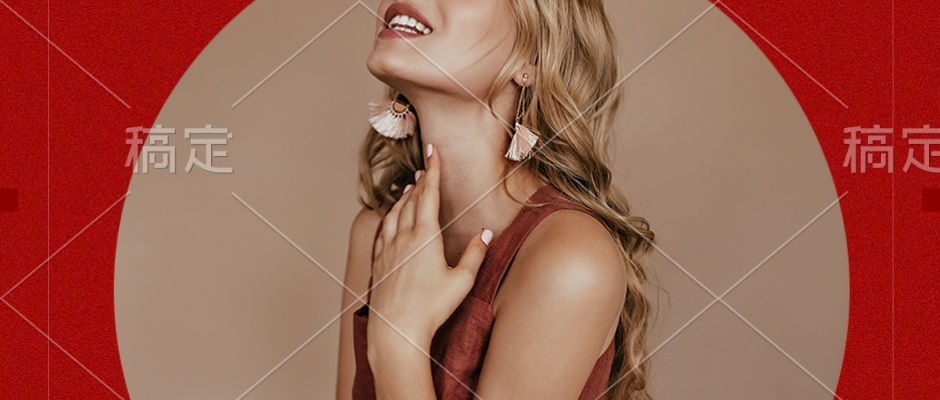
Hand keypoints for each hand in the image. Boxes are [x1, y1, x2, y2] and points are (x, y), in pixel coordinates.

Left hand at [368, 144, 492, 349]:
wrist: (396, 330)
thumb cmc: (431, 309)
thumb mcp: (461, 282)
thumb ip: (475, 254)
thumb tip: (485, 233)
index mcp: (424, 237)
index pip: (428, 195)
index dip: (432, 171)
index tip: (433, 152)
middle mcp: (403, 238)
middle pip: (411, 201)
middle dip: (420, 181)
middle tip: (425, 166)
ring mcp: (388, 250)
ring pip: (395, 214)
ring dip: (403, 198)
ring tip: (410, 187)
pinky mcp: (379, 264)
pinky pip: (384, 232)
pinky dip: (390, 218)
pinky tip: (392, 220)